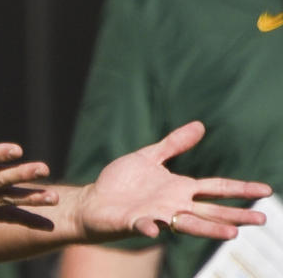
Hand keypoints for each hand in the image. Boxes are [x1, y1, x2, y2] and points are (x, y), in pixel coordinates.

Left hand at [78, 121, 272, 240]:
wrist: (94, 200)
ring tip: (231, 233)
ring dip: (208, 228)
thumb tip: (200, 126)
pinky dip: (149, 226)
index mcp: (180, 188)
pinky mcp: (135, 221)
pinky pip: (144, 225)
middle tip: (261, 219)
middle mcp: (174, 205)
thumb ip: (174, 144)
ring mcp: (157, 215)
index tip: (266, 190)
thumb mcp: (149, 157)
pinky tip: (156, 227)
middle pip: (210, 211)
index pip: (216, 188)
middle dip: (235, 215)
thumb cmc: (121, 181)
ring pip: (187, 224)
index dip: (240, 189)